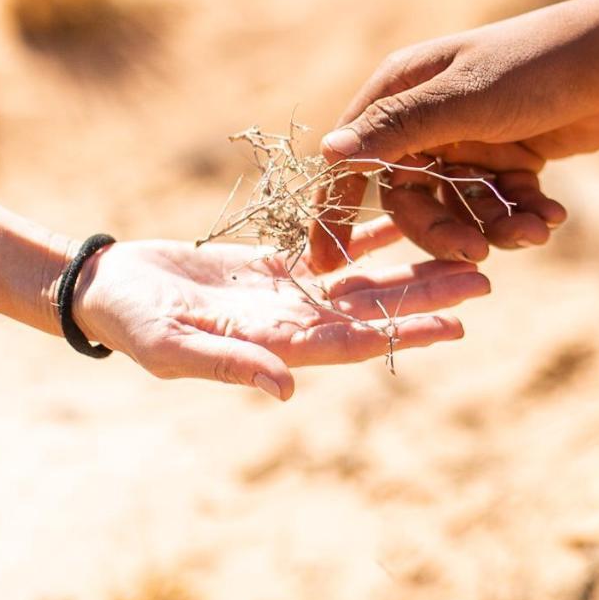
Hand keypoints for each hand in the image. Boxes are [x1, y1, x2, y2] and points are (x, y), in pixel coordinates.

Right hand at [71, 219, 488, 399]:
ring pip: (367, 276)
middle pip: (376, 307)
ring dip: (414, 264)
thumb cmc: (134, 325)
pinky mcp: (282, 262)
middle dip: (429, 294)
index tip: (456, 325)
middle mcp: (298, 320)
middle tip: (485, 280)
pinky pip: (338, 243)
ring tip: (465, 248)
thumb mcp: (173, 349)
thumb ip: (230, 365)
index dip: (405, 332)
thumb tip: (285, 389)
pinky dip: (373, 230)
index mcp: (280, 344)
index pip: (356, 340)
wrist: (112, 288)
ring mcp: (293, 291)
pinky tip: (411, 210)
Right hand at [308, 0, 598, 270]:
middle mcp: (428, 119)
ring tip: (535, 231)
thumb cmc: (535, 65)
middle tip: (479, 253)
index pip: (353, 159)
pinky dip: (523, 217)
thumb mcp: (465, 98)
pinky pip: (499, 206)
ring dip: (495, 228)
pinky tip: (552, 217)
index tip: (326, 262)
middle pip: (412, 199)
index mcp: (401, 93)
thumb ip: (401, 126)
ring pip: (460, 210)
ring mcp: (468, 142)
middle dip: (444, 230)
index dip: (336, 210)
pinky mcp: (507, 161)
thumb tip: (329, 150)